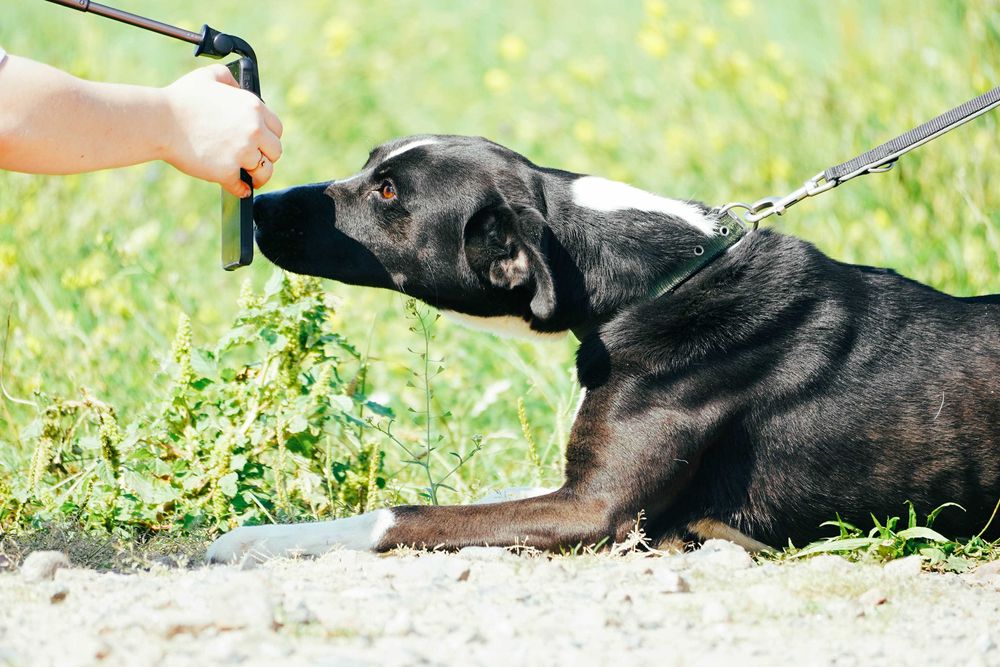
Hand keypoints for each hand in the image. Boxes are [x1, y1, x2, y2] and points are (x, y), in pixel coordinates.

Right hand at [161, 65, 282, 196]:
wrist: (159, 121)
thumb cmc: (180, 98)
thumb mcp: (209, 76)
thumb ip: (229, 79)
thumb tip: (239, 89)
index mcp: (253, 107)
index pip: (277, 129)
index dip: (269, 137)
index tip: (262, 143)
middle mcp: (253, 130)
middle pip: (275, 152)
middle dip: (266, 156)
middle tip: (256, 160)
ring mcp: (242, 152)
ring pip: (264, 171)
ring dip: (258, 175)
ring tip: (251, 177)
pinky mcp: (227, 171)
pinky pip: (242, 187)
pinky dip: (242, 190)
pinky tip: (241, 189)